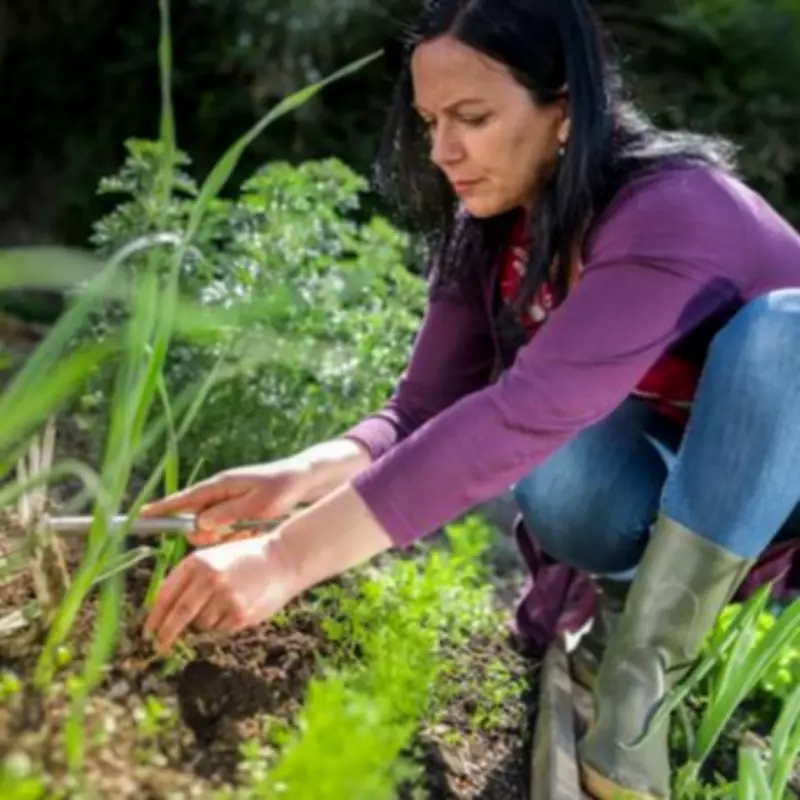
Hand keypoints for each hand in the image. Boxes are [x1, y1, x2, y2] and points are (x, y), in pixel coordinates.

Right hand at [140, 458, 313, 545]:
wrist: (301, 480)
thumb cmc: (280, 489)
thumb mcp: (255, 505)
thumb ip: (227, 514)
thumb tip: (199, 524)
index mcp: (221, 485)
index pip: (185, 498)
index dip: (163, 508)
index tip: (140, 516)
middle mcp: (219, 492)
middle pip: (195, 520)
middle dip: (207, 534)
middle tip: (231, 533)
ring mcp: (226, 500)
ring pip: (210, 528)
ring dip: (225, 536)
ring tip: (249, 529)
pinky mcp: (235, 509)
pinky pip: (225, 529)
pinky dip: (236, 534)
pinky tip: (253, 530)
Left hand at [144, 532, 296, 652]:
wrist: (282, 559)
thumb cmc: (244, 558)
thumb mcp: (213, 557)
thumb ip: (189, 579)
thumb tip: (163, 612)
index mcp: (198, 562)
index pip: (166, 594)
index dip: (154, 616)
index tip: (147, 630)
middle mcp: (209, 579)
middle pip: (178, 615)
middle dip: (166, 634)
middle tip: (158, 646)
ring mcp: (225, 598)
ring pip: (200, 624)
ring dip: (202, 624)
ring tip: (220, 606)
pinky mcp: (240, 614)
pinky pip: (220, 629)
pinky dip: (221, 624)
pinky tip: (235, 607)